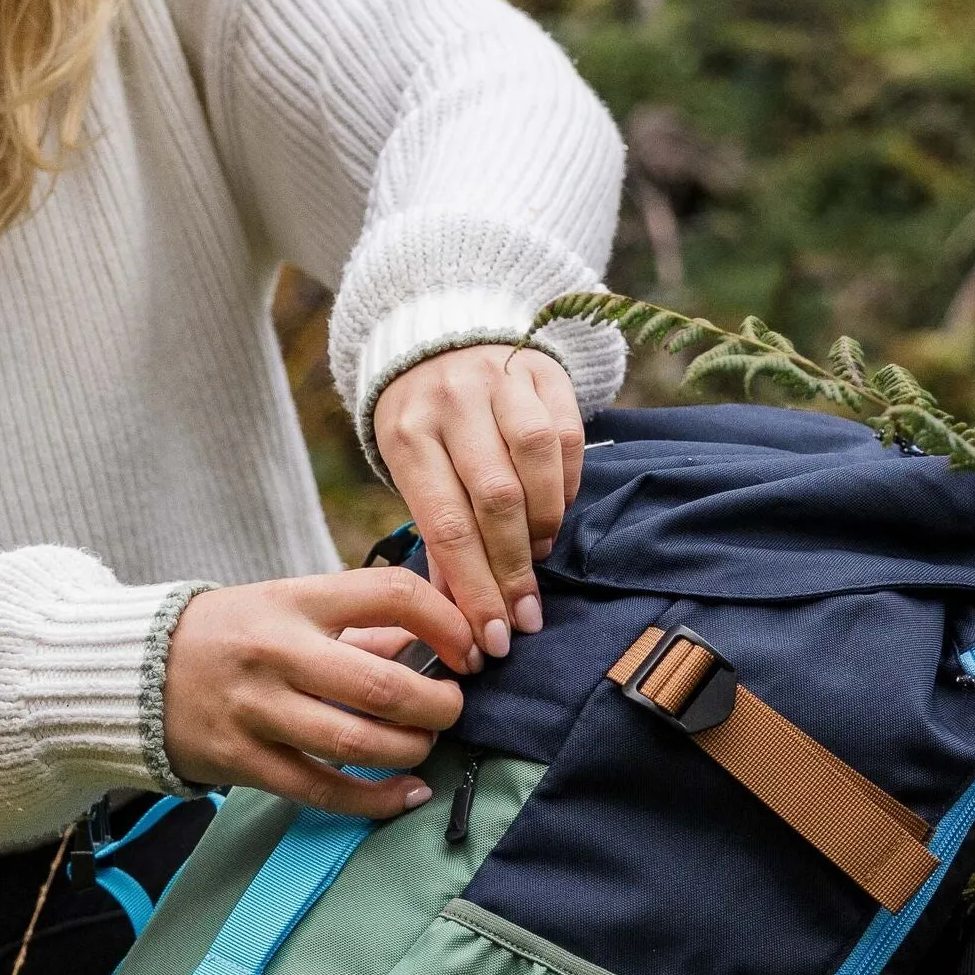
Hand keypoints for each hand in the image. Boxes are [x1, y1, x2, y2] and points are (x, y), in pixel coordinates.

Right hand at [164, 569, 474, 816]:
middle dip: (438, 704)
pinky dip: (377, 799)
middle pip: (382, 685)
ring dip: (411, 750)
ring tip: (424, 744)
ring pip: (357, 744)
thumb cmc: (231, 634)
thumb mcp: (289, 607)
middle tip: (452, 707)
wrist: (131, 673)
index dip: (447, 623)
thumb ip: (362, 627)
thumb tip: (442, 645)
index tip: (469, 648)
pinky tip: (408, 794)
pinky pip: (324, 791)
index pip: (391, 594)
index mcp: (295, 600)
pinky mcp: (244, 762)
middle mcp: (277, 652)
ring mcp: (257, 711)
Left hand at [373, 344, 584, 657]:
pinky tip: (556, 507)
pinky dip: (566, 482)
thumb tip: (461, 614)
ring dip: (545, 522)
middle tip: (526, 616)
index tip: (494, 637)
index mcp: (408, 437)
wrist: (437, 336)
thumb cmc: (424, 423)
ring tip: (540, 553)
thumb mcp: (411, 471)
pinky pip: (566, 434)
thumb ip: (436, 538)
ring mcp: (499, 380)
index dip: (475, 589)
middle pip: (495, 500)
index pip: (447, 526)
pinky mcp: (541, 369)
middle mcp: (452, 403)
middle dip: (514, 569)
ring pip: (536, 461)